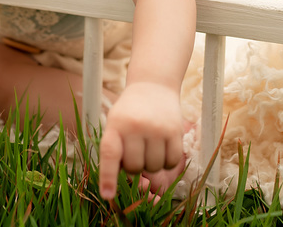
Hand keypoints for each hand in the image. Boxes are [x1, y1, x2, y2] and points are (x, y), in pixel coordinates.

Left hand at [98, 81, 184, 199]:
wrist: (153, 85)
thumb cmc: (130, 111)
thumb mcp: (115, 122)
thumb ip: (114, 148)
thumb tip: (117, 181)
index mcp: (116, 125)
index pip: (109, 154)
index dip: (107, 177)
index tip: (107, 196)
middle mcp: (136, 126)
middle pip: (135, 168)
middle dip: (135, 165)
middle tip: (136, 149)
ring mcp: (157, 128)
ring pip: (155, 167)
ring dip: (152, 164)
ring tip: (149, 146)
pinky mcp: (175, 130)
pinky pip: (172, 162)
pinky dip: (167, 161)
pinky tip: (163, 148)